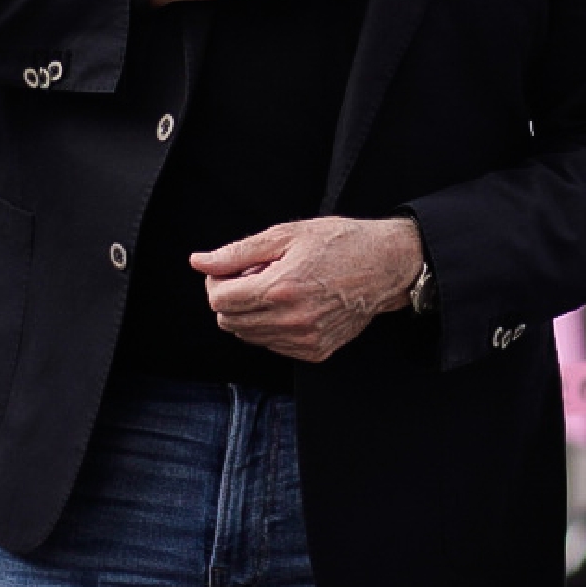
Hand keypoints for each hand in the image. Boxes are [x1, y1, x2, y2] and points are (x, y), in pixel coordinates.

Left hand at [194, 215, 421, 363]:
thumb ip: (237, 252)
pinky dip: (272, 326)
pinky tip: (292, 304)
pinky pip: (273, 345)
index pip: (218, 300)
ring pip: (249, 336)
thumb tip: (199, 262)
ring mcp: (304, 340)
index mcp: (280, 288)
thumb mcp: (286, 235)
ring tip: (278, 288)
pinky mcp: (315, 351)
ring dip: (252, 313)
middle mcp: (291, 320)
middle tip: (257, 275)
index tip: (233, 269)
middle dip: (232, 297)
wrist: (386, 265)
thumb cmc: (339, 242)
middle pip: (229, 322)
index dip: (217, 282)